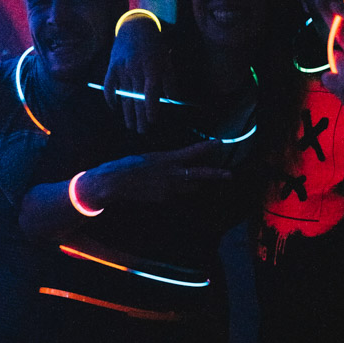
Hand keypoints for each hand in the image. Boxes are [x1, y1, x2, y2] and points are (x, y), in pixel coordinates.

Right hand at [82, 141, 230, 205]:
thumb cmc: (127, 166)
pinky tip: (175, 189)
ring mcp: (168, 188)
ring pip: (190, 187)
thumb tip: (174, 163)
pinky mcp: (163, 199)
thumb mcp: (148, 158)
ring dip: (197, 184)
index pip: (192, 152)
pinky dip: (180, 192)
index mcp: (167, 158)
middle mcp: (171, 173)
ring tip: (203, 180)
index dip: (207, 148)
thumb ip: (164, 161)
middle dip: (215, 174)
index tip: (219, 143)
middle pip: (199, 175)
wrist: (114, 183)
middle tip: (229, 175)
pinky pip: (177, 195)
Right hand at [104, 17, 175, 133]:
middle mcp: (136, 70)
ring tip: (130, 126)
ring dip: (127, 113)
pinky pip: (109, 86)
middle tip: (142, 131)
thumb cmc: (155, 46)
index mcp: (152, 68)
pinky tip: (115, 109)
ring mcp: (122, 69)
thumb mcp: (167, 61)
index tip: (153, 120)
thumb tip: (173, 101)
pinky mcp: (112, 67)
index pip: (151, 92)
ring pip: (124, 96)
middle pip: (137, 98)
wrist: (135, 27)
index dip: (151, 107)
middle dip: (139, 117)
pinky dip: (111, 98)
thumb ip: (170, 81)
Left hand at [316, 0, 343, 144]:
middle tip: (319, 4)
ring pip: (334, 57)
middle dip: (328, 18)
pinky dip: (333, 78)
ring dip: (340, 57)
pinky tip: (343, 83)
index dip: (343, 9)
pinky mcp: (340, 90)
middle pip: (338, 33)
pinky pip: (328, 77)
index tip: (334, 1)